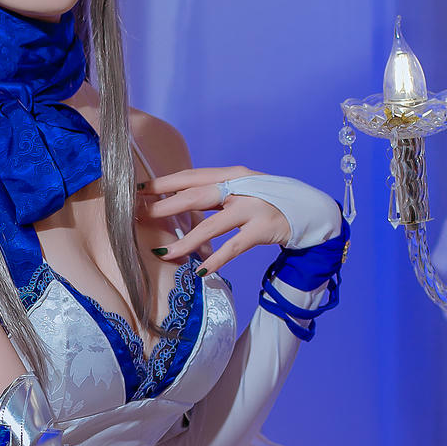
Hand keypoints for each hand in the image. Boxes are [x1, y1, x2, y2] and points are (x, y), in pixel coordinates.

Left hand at [143, 167, 290, 270]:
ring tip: (165, 253)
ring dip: (185, 241)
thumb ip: (214, 194)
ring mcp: (252, 207)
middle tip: (139, 216)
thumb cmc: (267, 201)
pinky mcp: (263, 228)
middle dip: (164, 207)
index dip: (164, 184)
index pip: (190, 177)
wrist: (307, 209)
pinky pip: (234, 247)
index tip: (139, 191)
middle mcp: (240, 187)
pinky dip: (216, 259)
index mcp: (231, 174)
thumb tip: (176, 202)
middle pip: (195, 197)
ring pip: (211, 225)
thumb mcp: (240, 190)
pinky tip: (200, 271)